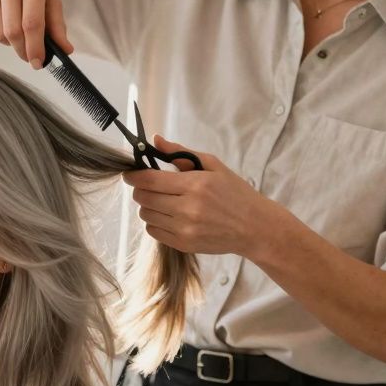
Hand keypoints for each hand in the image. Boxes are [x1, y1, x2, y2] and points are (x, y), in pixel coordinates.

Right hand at [0, 0, 72, 67]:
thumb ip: (57, 23)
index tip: (38, 63)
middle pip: (13, 31)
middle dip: (22, 50)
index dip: (35, 47)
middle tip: (29, 56)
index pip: (32, 23)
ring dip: (9, 42)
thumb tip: (65, 50)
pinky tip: (3, 20)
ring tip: (17, 33)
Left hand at [121, 136, 278, 257]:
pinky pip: (154, 232)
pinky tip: (170, 216)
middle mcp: (188, 208)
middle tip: (150, 186)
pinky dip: (156, 222)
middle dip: (140, 190)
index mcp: (195, 185)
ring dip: (149, 206)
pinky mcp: (184, 244)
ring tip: (165, 201)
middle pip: (143, 198)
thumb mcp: (213, 166)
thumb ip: (180, 153)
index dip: (133, 176)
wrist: (255, 227)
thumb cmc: (235, 193)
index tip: (130, 173)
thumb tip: (155, 140)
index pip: (149, 180)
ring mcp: (185, 229)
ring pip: (146, 215)